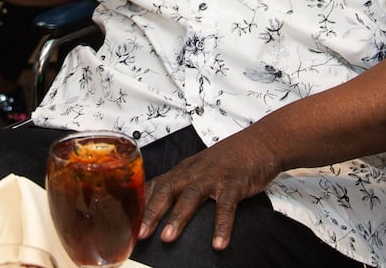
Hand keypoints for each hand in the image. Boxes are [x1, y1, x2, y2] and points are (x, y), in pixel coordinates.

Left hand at [138, 130, 281, 250]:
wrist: (259, 142)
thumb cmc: (228, 160)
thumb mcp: (200, 170)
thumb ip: (184, 187)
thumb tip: (166, 213)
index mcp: (183, 171)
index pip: (155, 186)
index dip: (140, 204)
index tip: (126, 222)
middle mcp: (193, 172)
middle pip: (167, 190)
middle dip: (151, 213)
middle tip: (139, 234)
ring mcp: (213, 177)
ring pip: (191, 196)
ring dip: (178, 217)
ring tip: (168, 238)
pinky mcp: (234, 183)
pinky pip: (226, 206)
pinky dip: (222, 226)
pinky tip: (218, 243)